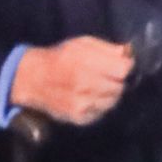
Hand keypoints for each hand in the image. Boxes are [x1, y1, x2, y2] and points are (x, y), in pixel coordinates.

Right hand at [10, 37, 132, 126]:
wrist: (33, 79)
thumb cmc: (60, 57)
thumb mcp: (82, 44)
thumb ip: (107, 48)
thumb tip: (128, 52)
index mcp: (85, 61)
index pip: (123, 69)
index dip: (124, 66)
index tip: (119, 64)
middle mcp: (84, 83)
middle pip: (120, 86)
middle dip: (116, 80)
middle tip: (105, 75)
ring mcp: (82, 103)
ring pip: (113, 101)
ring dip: (109, 94)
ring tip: (95, 86)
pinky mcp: (79, 117)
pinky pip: (102, 112)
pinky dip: (99, 105)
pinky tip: (88, 96)